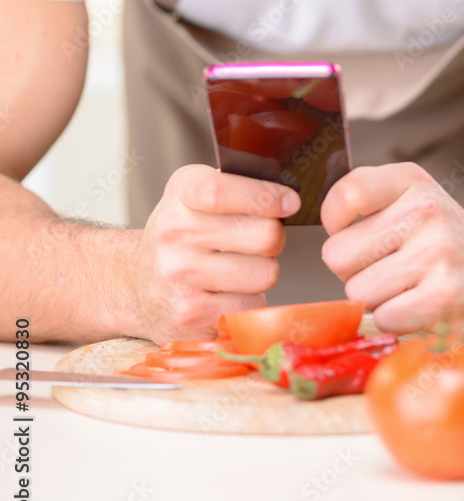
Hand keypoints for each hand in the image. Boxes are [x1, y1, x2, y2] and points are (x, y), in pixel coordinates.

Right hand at [127, 165, 300, 343]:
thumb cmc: (180, 236)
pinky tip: (228, 292)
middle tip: (259, 239)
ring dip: (263, 271)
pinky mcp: (192, 314)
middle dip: (274, 237)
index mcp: (180, 193)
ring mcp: (181, 275)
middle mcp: (175, 232)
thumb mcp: (195, 196)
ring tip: (240, 267)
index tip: (290, 201)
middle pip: (264, 234)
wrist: (137, 284)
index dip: (266, 195)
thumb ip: (236, 186)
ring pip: (266, 273)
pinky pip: (252, 305)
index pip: (222, 190)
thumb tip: (285, 195)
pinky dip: (249, 300)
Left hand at [320, 163, 463, 343]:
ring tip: (408, 288)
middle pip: (337, 255)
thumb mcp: (416, 200)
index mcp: (414, 182)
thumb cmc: (448, 243)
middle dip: (354, 270)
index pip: (347, 193)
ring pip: (357, 291)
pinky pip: (383, 318)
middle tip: (388, 268)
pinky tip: (420, 309)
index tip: (348, 230)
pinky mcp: (444, 300)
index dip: (334, 220)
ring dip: (375, 299)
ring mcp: (437, 255)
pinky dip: (395, 321)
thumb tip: (314, 219)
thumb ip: (368, 199)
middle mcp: (427, 212)